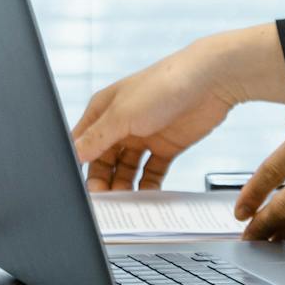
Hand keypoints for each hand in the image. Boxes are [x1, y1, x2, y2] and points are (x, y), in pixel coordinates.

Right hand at [72, 25, 284, 191]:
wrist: (211, 81)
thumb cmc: (163, 84)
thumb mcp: (122, 114)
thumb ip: (97, 138)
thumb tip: (73, 155)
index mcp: (103, 110)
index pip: (82, 144)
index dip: (80, 166)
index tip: (83, 190)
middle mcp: (121, 123)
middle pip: (103, 161)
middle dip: (103, 181)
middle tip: (107, 203)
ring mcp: (144, 135)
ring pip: (126, 169)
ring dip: (124, 186)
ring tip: (127, 203)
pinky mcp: (166, 146)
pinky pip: (151, 172)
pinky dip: (147, 186)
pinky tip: (146, 197)